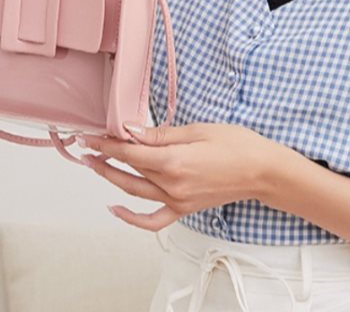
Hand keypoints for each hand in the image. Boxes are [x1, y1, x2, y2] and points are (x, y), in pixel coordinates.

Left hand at [76, 122, 278, 231]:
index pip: (130, 152)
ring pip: (135, 191)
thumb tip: (131, 131)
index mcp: (174, 161)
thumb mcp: (198, 129)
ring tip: (94, 165)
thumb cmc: (237, 144)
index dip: (107, 143)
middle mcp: (172, 185)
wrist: (263, 170)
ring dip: (111, 178)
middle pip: (129, 170)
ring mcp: (177, 200)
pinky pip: (153, 220)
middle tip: (86, 145)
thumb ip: (161, 134)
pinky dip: (132, 218)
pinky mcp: (184, 208)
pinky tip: (116, 208)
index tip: (90, 135)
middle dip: (104, 157)